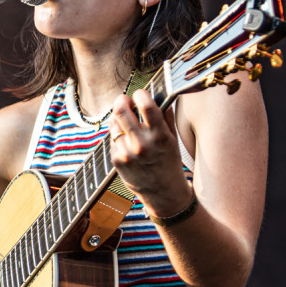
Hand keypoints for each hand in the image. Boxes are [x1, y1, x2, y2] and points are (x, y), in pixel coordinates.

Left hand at [108, 89, 189, 212]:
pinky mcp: (117, 160)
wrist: (163, 193)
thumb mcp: (173, 140)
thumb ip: (166, 116)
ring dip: (118, 119)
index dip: (140, 95)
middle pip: (121, 111)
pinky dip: (118, 136)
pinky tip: (127, 143)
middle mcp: (142, 144)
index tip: (140, 94)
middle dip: (121, 101)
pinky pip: (112, 139)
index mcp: (160, 136)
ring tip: (127, 123)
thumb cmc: (169, 163)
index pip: (146, 106)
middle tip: (124, 100)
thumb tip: (157, 95)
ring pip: (113, 123)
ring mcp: (127, 153)